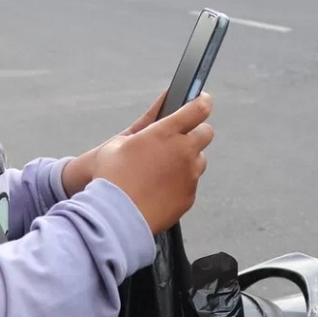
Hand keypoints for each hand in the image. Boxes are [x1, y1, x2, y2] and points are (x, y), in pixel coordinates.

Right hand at [69, 94, 214, 233]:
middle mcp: (183, 152)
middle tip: (178, 138)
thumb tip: (165, 98)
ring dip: (188, 159)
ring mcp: (189, 176)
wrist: (114, 217)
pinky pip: (191, 184)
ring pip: (200, 159)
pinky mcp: (189, 196)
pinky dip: (181, 182)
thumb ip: (148, 118)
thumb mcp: (120, 140)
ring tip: (163, 168)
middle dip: (195, 132)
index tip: (201, 101)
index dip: (202, 102)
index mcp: (165, 133)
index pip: (198, 109)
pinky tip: (160, 188)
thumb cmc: (111, 177)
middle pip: (206, 133)